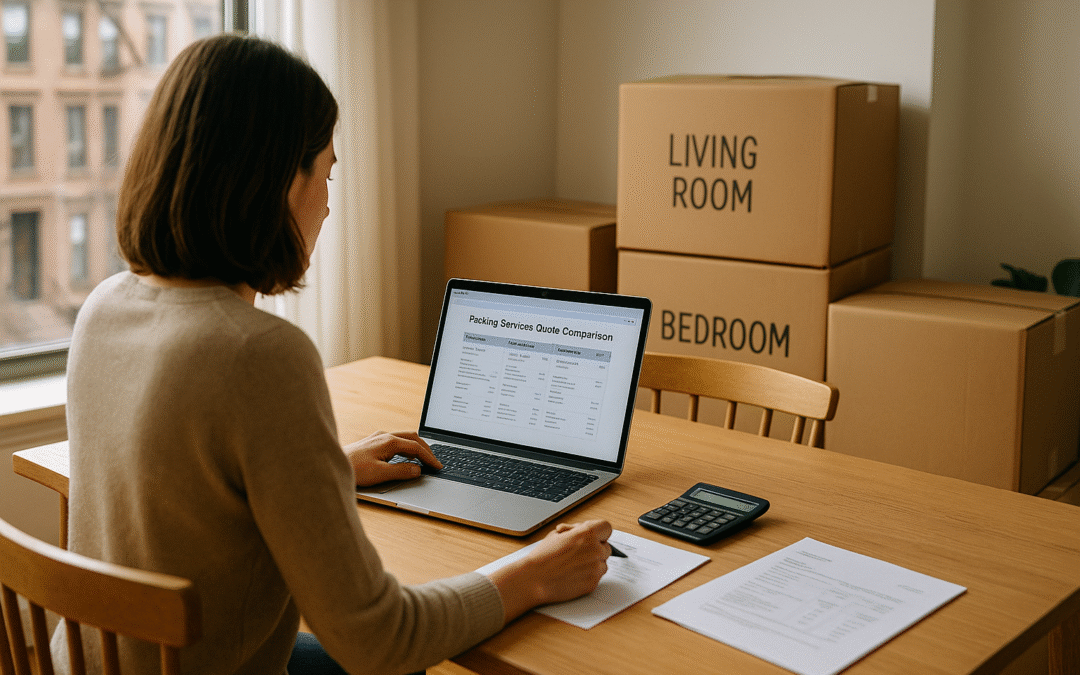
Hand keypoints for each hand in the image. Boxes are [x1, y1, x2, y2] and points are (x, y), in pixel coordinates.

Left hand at [344, 431, 441, 486]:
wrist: (331, 464)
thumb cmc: (353, 469)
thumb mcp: (380, 474)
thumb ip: (401, 471)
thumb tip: (417, 470)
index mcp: (389, 442)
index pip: (416, 447)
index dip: (429, 457)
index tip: (437, 466)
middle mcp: (384, 436)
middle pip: (412, 438)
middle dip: (425, 448)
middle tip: (434, 461)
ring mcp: (377, 438)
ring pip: (404, 438)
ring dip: (415, 447)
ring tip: (423, 459)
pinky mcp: (372, 443)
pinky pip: (395, 441)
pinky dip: (406, 448)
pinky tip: (404, 457)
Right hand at [483, 519, 612, 621]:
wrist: (534, 579)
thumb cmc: (543, 556)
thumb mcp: (557, 534)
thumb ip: (575, 530)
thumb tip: (584, 530)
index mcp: (587, 534)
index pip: (606, 527)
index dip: (599, 531)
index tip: (592, 535)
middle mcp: (595, 550)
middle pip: (606, 546)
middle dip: (595, 548)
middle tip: (579, 552)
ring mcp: (595, 568)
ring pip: (603, 562)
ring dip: (594, 562)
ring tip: (574, 564)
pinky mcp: (593, 583)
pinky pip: (598, 576)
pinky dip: (589, 575)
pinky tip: (574, 573)